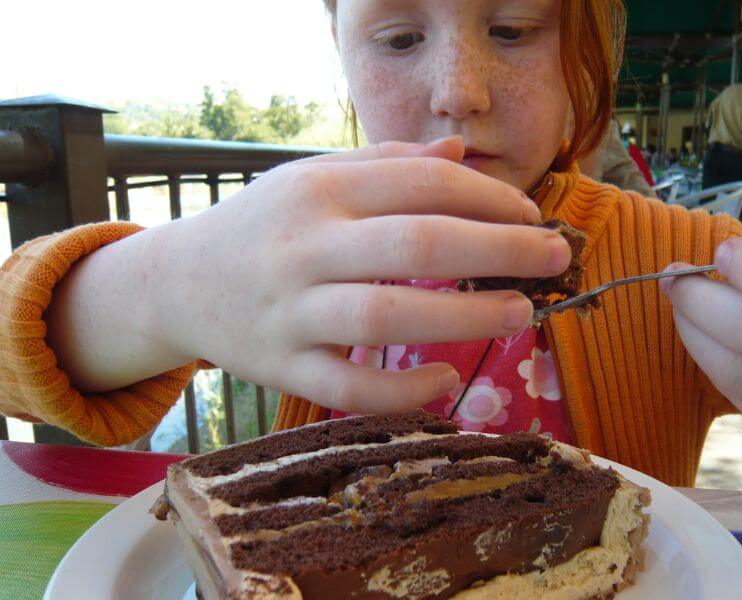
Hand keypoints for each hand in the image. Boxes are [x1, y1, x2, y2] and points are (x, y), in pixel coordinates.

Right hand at [139, 136, 568, 412]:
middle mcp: (306, 246)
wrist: (177, 282)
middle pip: (418, 246)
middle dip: (500, 251)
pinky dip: (401, 390)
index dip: (489, 197)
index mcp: (322, 189)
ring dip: (464, 319)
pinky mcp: (282, 368)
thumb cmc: (264, 225)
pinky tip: (444, 380)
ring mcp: (291, 312)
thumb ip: (387, 164)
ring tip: (520, 313)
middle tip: (554, 258)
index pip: (424, 184)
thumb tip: (460, 150)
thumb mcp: (314, 177)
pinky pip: (347, 388)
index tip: (530, 216)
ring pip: (386, 318)